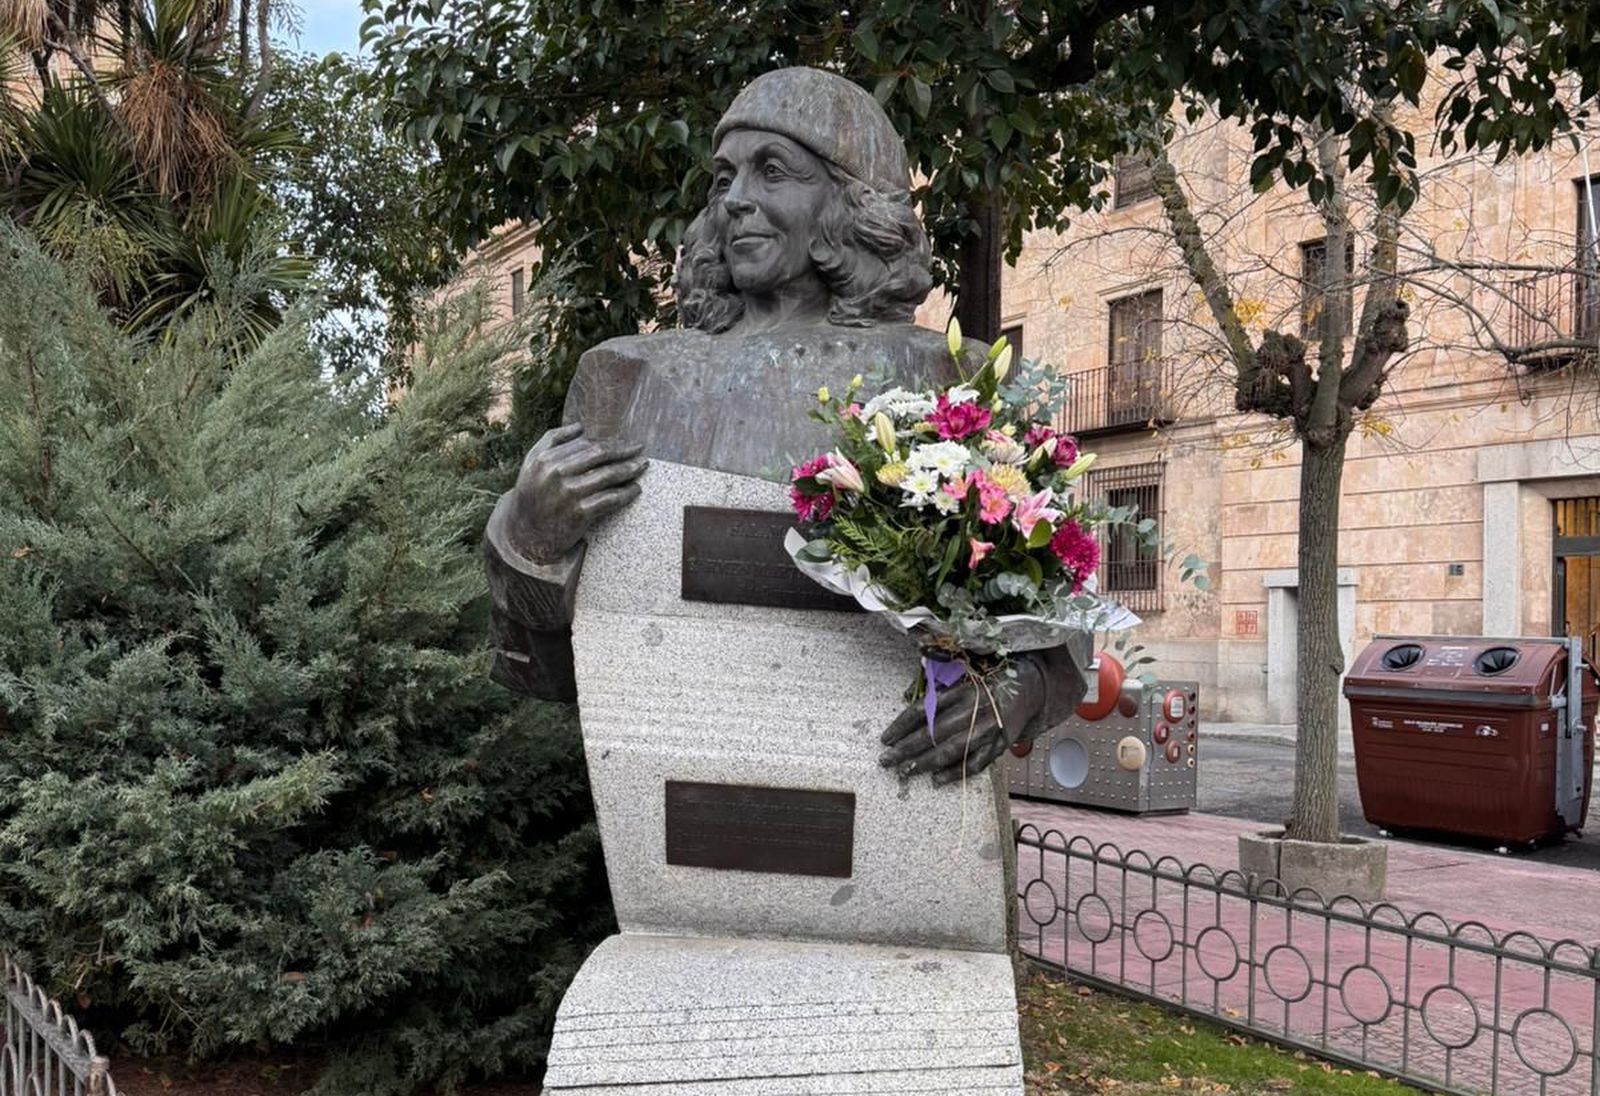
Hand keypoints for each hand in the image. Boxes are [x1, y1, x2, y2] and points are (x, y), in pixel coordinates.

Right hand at [504, 424, 646, 561]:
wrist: (523, 534)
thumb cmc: (532, 494)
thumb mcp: (532, 463)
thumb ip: (551, 440)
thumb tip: (580, 427)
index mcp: (546, 458)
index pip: (587, 444)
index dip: (609, 443)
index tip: (624, 444)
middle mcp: (556, 473)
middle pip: (600, 455)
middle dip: (624, 451)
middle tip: (640, 450)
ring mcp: (569, 493)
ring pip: (608, 475)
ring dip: (630, 470)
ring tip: (642, 466)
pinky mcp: (579, 513)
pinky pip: (610, 499)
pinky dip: (626, 493)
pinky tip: (635, 489)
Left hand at [878, 655, 1046, 784]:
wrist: (1027, 689)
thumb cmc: (987, 683)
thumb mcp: (961, 675)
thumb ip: (934, 686)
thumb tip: (904, 695)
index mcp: (960, 691)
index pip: (923, 710)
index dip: (901, 726)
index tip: (885, 739)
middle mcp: (973, 710)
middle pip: (933, 733)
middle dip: (906, 749)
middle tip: (887, 761)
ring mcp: (987, 730)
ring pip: (951, 750)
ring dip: (926, 763)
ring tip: (905, 771)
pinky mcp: (998, 745)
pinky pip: (974, 764)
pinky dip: (955, 773)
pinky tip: (937, 779)